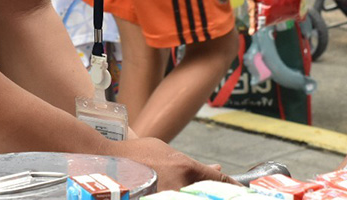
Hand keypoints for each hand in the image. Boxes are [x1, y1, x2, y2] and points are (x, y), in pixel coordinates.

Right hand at [106, 137, 232, 189]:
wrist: (106, 162)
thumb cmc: (137, 153)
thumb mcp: (167, 152)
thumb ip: (192, 163)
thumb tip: (217, 170)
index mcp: (186, 168)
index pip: (218, 181)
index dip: (232, 186)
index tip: (240, 191)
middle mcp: (180, 185)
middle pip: (207, 195)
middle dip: (215, 194)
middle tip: (223, 194)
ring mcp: (166, 196)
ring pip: (191, 197)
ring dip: (196, 195)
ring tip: (195, 192)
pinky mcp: (153, 199)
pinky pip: (174, 198)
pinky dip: (178, 197)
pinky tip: (180, 195)